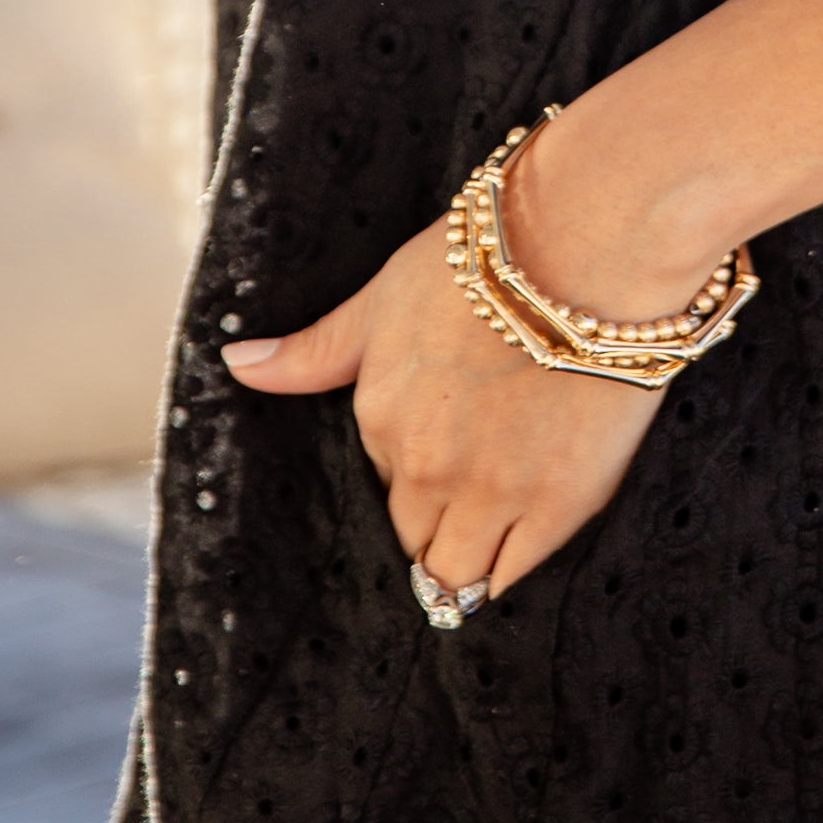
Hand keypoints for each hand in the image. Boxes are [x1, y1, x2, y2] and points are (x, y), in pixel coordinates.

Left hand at [220, 223, 660, 601]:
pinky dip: (510, 572)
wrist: (584, 249)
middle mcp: (427, 468)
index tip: (444, 453)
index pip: (382, 480)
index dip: (411, 471)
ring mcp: (494, 493)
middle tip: (466, 505)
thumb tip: (238, 364)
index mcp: (379, 420)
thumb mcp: (383, 298)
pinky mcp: (560, 505)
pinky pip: (515, 574)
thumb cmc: (484, 260)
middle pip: (413, 540)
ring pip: (457, 573)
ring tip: (487, 545)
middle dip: (433, 529)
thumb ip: (315, 351)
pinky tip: (518, 555)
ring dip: (465, 565)